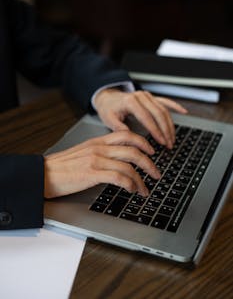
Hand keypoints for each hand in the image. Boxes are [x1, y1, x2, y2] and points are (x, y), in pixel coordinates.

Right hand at [44, 131, 160, 198]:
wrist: (43, 173)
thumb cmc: (61, 166)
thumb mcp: (83, 153)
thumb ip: (100, 153)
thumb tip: (117, 161)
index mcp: (98, 141)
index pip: (126, 135)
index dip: (143, 142)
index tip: (151, 151)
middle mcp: (99, 148)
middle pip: (133, 150)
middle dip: (149, 162)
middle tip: (156, 173)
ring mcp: (96, 160)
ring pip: (129, 165)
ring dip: (141, 179)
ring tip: (145, 189)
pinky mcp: (92, 173)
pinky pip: (119, 177)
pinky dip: (130, 184)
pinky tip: (132, 190)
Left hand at [94, 89, 186, 148]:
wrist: (108, 97)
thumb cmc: (108, 109)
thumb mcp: (109, 119)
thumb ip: (119, 128)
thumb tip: (130, 137)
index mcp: (131, 101)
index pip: (147, 118)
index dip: (156, 130)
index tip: (161, 141)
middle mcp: (141, 96)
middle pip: (158, 113)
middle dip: (166, 130)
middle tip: (169, 144)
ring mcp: (147, 96)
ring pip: (163, 110)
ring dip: (170, 125)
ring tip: (172, 138)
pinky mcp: (151, 97)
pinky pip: (165, 101)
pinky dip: (175, 106)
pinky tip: (183, 112)